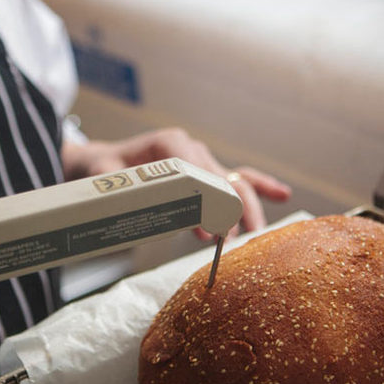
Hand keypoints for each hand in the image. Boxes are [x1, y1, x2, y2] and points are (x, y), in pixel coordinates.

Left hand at [61, 128, 290, 236]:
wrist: (102, 163)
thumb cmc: (102, 169)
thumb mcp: (101, 176)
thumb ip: (112, 185)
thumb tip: (123, 197)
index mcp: (168, 145)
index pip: (197, 169)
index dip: (210, 197)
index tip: (216, 227)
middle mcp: (190, 149)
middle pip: (223, 177)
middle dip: (234, 207)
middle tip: (239, 238)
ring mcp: (201, 160)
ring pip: (234, 180)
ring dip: (246, 207)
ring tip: (253, 234)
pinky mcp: (206, 173)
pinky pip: (236, 178)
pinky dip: (259, 186)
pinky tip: (282, 194)